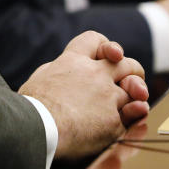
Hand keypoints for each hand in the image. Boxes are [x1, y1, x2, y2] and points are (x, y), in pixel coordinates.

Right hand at [19, 31, 148, 159]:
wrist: (38, 129)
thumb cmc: (32, 107)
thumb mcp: (40, 77)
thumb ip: (57, 70)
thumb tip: (61, 69)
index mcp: (73, 60)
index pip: (95, 40)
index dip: (105, 46)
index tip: (108, 56)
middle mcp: (95, 74)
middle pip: (127, 63)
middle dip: (132, 71)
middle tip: (129, 82)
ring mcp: (107, 96)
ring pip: (135, 91)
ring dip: (135, 97)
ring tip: (135, 103)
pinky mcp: (114, 121)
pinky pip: (133, 117)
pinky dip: (133, 120)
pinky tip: (131, 123)